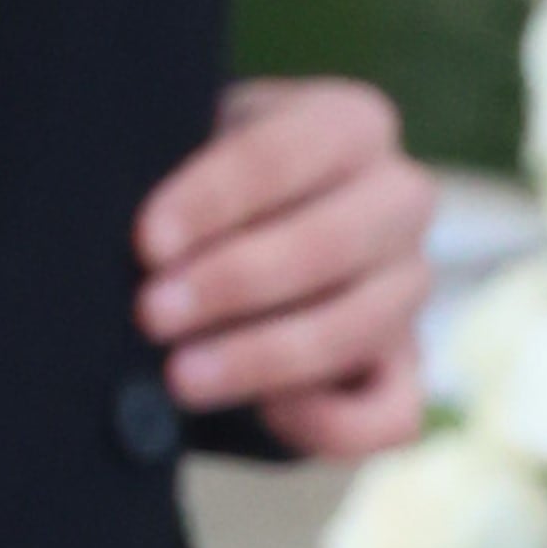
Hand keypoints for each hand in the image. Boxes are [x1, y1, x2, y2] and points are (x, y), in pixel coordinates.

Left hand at [133, 76, 434, 457]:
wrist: (215, 249)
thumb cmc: (190, 197)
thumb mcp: (182, 155)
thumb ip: (172, 177)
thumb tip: (139, 240)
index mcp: (348, 124)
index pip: (293, 150)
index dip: (218, 198)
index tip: (147, 243)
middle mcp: (397, 198)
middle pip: (331, 241)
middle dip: (233, 282)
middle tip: (150, 313)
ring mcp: (407, 286)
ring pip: (357, 327)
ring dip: (263, 357)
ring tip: (178, 374)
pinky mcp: (401, 368)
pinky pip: (389, 414)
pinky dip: (330, 422)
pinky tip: (264, 416)